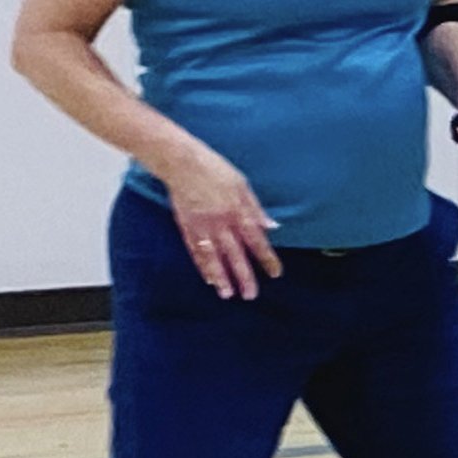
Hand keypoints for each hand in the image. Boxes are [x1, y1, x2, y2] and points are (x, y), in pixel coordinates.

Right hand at [160, 149, 280, 298]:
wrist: (181, 162)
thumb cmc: (214, 169)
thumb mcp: (242, 184)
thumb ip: (256, 209)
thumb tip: (272, 227)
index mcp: (239, 211)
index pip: (257, 241)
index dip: (267, 259)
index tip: (276, 274)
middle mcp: (221, 222)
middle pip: (235, 254)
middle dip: (244, 276)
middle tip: (251, 295)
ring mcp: (202, 226)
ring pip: (213, 257)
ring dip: (221, 277)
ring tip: (227, 294)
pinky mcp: (186, 226)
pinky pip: (195, 250)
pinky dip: (202, 266)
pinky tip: (208, 278)